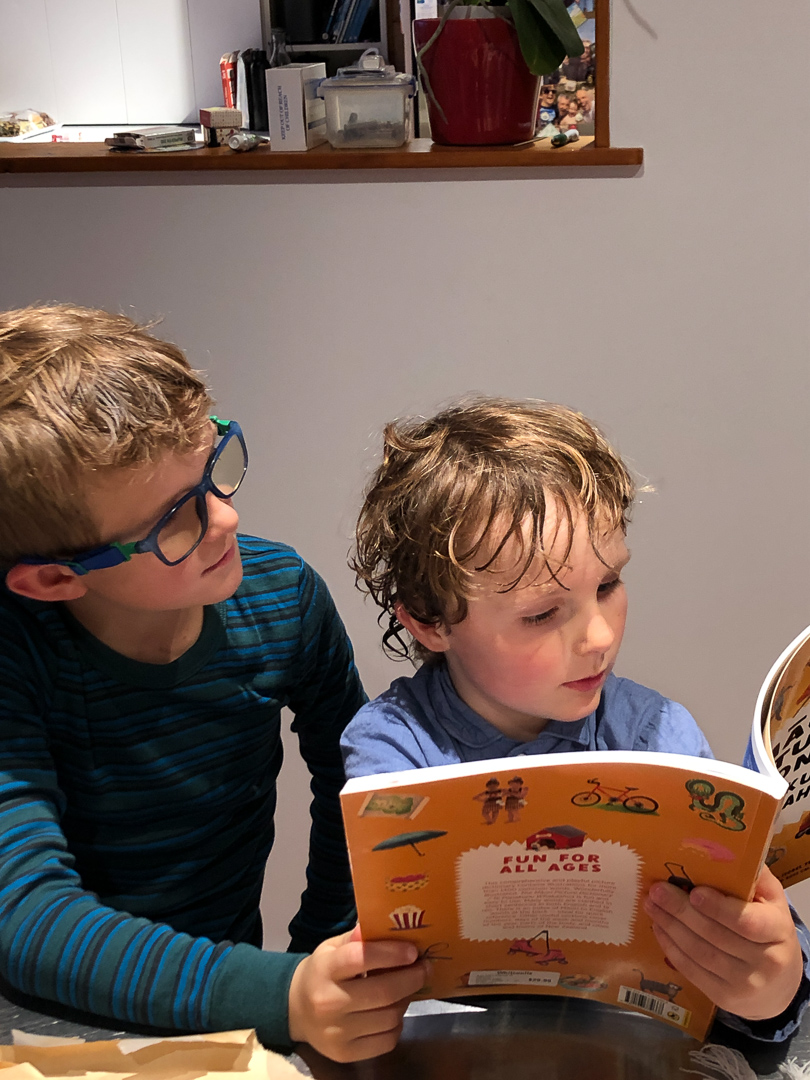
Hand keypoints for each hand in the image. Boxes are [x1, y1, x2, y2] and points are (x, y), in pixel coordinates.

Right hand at [287, 925, 428, 1062]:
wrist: (296, 1010)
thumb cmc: (322, 973)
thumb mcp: (332, 948)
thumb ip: (357, 938)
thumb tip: (384, 925)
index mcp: (325, 969)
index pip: (361, 958)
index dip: (391, 954)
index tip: (413, 951)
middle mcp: (328, 1002)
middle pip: (383, 991)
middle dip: (411, 978)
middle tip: (424, 968)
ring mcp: (337, 1032)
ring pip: (389, 1017)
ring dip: (405, 1000)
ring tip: (407, 989)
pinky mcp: (346, 1053)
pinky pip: (387, 1040)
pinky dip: (397, 1024)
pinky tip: (393, 1011)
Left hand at [643, 865, 803, 1020]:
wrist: (779, 986)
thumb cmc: (770, 931)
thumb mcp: (772, 901)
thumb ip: (753, 877)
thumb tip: (724, 847)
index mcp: (778, 931)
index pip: (747, 922)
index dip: (718, 908)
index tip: (694, 891)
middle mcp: (765, 962)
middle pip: (715, 935)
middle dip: (681, 911)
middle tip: (657, 890)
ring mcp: (744, 984)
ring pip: (699, 953)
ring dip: (670, 927)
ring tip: (651, 905)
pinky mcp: (724, 998)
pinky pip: (692, 970)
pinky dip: (671, 947)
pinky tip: (658, 928)